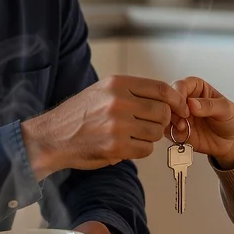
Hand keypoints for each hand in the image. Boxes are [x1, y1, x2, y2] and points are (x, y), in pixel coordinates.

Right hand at [20, 75, 188, 178]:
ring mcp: (118, 125)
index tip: (180, 108)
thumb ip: (132, 92)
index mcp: (117, 84)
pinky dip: (140, 149)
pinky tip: (127, 146)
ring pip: (155, 132)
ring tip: (134, 135)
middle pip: (163, 112)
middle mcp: (119, 101)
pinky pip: (145, 150)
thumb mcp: (103, 91)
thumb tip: (166, 99)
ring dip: (150, 136)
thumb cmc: (78, 114)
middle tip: (152, 125)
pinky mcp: (116, 147)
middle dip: (162, 121)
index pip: (161, 89)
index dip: (176, 100)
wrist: (52, 137)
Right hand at [171, 76, 233, 168]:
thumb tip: (192, 103)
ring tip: (184, 128)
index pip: (181, 85)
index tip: (185, 104)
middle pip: (168, 99)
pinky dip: (173, 133)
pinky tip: (183, 135)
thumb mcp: (225, 109)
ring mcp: (180, 116)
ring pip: (165, 115)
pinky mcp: (178, 131)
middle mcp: (185, 101)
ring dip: (171, 121)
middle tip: (183, 117)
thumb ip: (209, 105)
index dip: (179, 93)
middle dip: (172, 108)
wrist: (232, 143)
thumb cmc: (231, 120)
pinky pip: (168, 130)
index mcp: (197, 88)